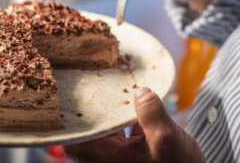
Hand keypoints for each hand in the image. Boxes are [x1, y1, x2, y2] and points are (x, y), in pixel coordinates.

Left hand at [63, 87, 204, 162]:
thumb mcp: (167, 139)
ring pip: (109, 129)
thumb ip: (151, 114)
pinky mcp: (136, 150)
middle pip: (92, 133)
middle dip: (96, 110)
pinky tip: (138, 99)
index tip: (75, 99)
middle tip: (99, 84)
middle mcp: (111, 160)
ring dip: (114, 111)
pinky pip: (124, 129)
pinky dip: (129, 115)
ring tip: (120, 89)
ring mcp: (123, 155)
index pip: (77, 144)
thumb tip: (139, 92)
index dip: (72, 124)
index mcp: (110, 161)